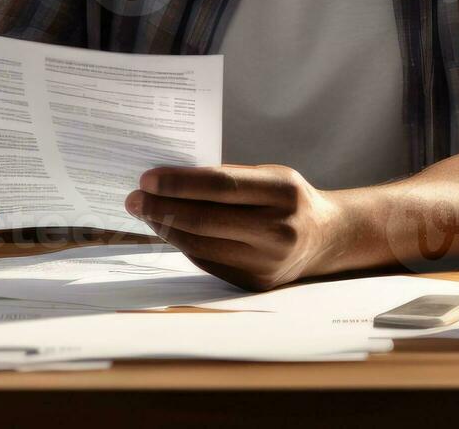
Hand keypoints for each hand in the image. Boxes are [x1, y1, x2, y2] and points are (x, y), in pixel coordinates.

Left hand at [125, 164, 346, 290]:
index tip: (147, 179)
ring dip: (165, 228)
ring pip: (199, 245)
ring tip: (145, 212)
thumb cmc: (289, 198)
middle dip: (161, 208)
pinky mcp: (254, 283)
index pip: (220, 186)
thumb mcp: (270, 175)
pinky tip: (168, 230)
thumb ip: (227, 178)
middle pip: (204, 220)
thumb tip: (170, 180)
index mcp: (283, 192)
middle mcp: (277, 230)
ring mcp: (266, 262)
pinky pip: (206, 261)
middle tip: (134, 198)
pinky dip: (183, 244)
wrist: (324, 239)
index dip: (178, 183)